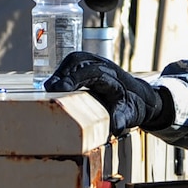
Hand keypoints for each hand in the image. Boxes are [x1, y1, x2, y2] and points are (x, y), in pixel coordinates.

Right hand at [44, 52, 174, 135]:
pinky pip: (72, 63)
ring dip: (60, 72)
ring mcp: (95, 62)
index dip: (74, 78)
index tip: (60, 89)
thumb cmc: (132, 106)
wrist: (139, 96)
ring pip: (74, 59)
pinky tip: (53, 85)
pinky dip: (61, 72)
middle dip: (62, 74)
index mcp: (113, 76)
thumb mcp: (130, 115)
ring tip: (48, 88)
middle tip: (49, 89)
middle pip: (79, 61)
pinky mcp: (87, 65)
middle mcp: (103, 65)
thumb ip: (122, 120)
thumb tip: (115, 127)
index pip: (91, 73)